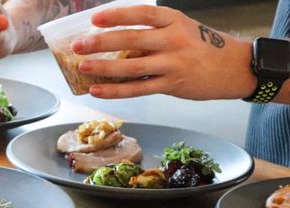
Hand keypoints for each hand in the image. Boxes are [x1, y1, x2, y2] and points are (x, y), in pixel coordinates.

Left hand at [71, 5, 255, 99]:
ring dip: (103, 67)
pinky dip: (115, 90)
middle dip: (101, 42)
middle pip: (131, 39)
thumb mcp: (181, 27)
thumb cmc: (201, 45)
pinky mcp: (171, 85)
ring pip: (131, 67)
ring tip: (82, 67)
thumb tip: (114, 34)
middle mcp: (173, 39)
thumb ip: (153, 29)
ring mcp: (172, 64)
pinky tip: (97, 89)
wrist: (233, 67)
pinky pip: (137, 89)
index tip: (95, 19)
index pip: (142, 14)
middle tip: (78, 45)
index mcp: (174, 20)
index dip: (117, 15)